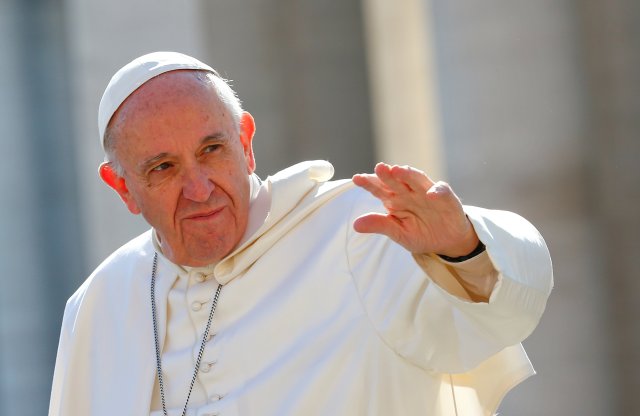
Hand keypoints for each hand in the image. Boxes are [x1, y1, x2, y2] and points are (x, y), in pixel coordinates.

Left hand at [352, 163, 478, 256]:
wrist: (447, 242)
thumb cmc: (421, 234)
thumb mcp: (399, 233)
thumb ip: (380, 225)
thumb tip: (355, 225)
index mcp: (395, 200)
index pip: (379, 189)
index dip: (369, 183)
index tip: (356, 178)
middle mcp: (409, 193)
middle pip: (396, 181)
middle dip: (387, 174)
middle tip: (378, 167)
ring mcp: (427, 193)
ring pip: (417, 179)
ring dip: (408, 174)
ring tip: (398, 170)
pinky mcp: (446, 198)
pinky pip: (441, 191)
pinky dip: (437, 191)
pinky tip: (430, 194)